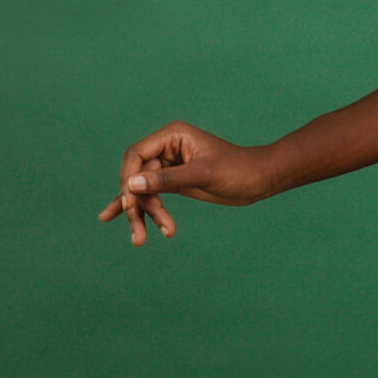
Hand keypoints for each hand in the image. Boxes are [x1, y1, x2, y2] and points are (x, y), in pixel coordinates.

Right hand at [96, 122, 271, 245]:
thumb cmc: (237, 170)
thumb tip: (132, 185)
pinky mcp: (174, 182)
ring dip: (141, 215)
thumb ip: (167, 179)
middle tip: (137, 232)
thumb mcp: (202, 174)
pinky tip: (116, 220)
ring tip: (140, 241)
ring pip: (142, 190)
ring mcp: (168, 166)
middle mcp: (165, 148)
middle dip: (135, 205)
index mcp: (171, 136)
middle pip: (136, 176)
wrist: (260, 179)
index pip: (136, 155)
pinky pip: (151, 195)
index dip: (128, 179)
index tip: (128, 203)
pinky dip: (140, 210)